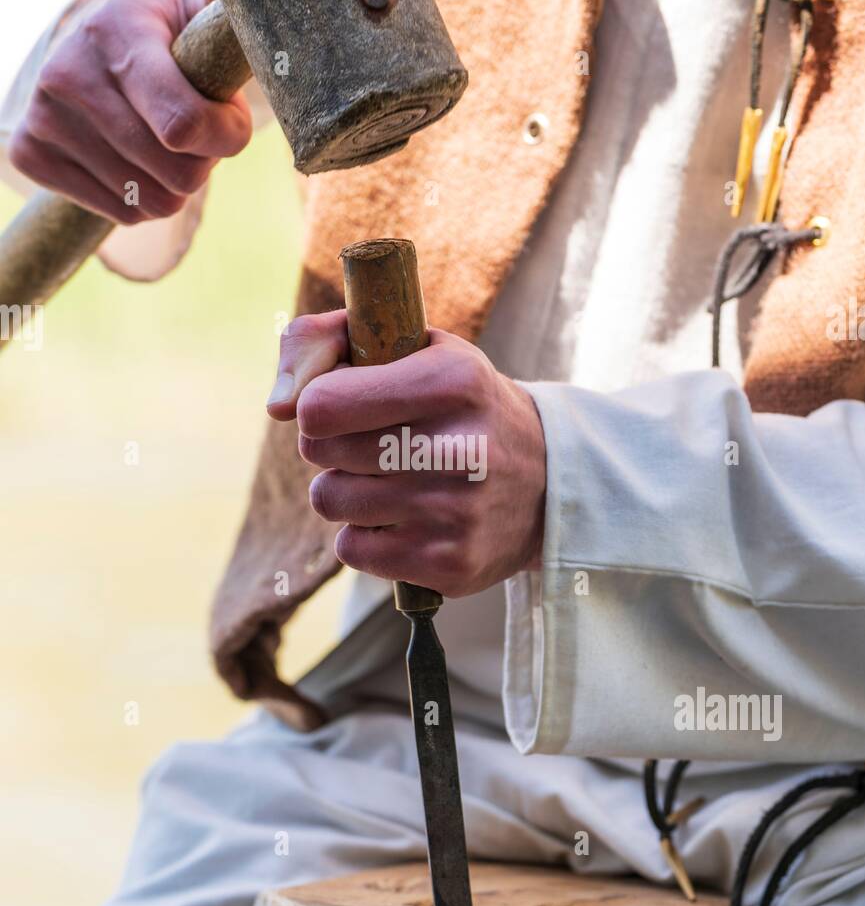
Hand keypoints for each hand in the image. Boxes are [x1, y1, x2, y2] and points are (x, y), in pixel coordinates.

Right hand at [9, 0, 251, 228]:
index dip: (225, 137)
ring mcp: (44, 117)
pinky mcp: (31, 154)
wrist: (90, 42)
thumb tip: (257, 12)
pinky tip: (138, 162)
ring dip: (175, 183)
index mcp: (117, 31)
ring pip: (153, 201)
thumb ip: (231, 13)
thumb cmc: (161, 32)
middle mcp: (69, 73)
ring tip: (168, 145)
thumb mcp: (195, 8)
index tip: (233, 123)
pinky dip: (145, 199)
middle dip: (205, 160)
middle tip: (198, 134)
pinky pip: (124, 214)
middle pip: (177, 174)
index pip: (183, 124)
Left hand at [267, 310, 546, 596]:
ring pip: (331, 502)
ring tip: (388, 478)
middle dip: (330, 445)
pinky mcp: (450, 564)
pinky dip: (364, 535)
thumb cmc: (459, 404)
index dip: (316, 404)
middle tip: (370, 442)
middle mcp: (460, 448)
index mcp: (452, 382)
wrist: (547, 479)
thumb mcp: (415, 347)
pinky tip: (403, 518)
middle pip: (321, 452)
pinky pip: (352, 551)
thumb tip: (277, 405)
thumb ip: (329, 340)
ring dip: (345, 490)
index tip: (340, 404)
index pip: (322, 405)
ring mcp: (456, 513)